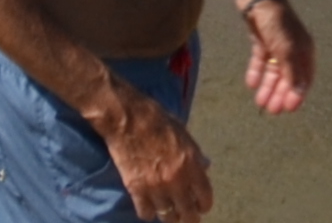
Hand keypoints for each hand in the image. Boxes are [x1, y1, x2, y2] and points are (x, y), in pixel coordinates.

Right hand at [91, 76, 213, 221]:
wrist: (126, 117)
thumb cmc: (156, 120)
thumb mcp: (183, 134)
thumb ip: (194, 155)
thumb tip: (204, 170)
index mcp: (191, 164)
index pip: (205, 198)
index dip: (204, 205)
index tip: (200, 206)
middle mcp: (176, 180)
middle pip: (188, 215)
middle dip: (189, 217)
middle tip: (186, 215)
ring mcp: (155, 186)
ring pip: (168, 218)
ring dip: (170, 216)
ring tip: (168, 212)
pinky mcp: (136, 189)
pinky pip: (146, 213)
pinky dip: (148, 212)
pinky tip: (149, 205)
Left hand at [239, 0, 313, 114]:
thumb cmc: (276, 22)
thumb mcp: (286, 50)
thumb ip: (292, 73)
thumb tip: (297, 96)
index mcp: (304, 50)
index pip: (304, 79)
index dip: (297, 95)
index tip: (289, 109)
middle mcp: (292, 49)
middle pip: (287, 77)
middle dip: (280, 94)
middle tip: (272, 110)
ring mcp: (276, 45)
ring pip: (273, 71)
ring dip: (267, 87)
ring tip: (259, 102)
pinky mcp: (261, 40)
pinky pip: (260, 60)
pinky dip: (256, 71)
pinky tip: (251, 83)